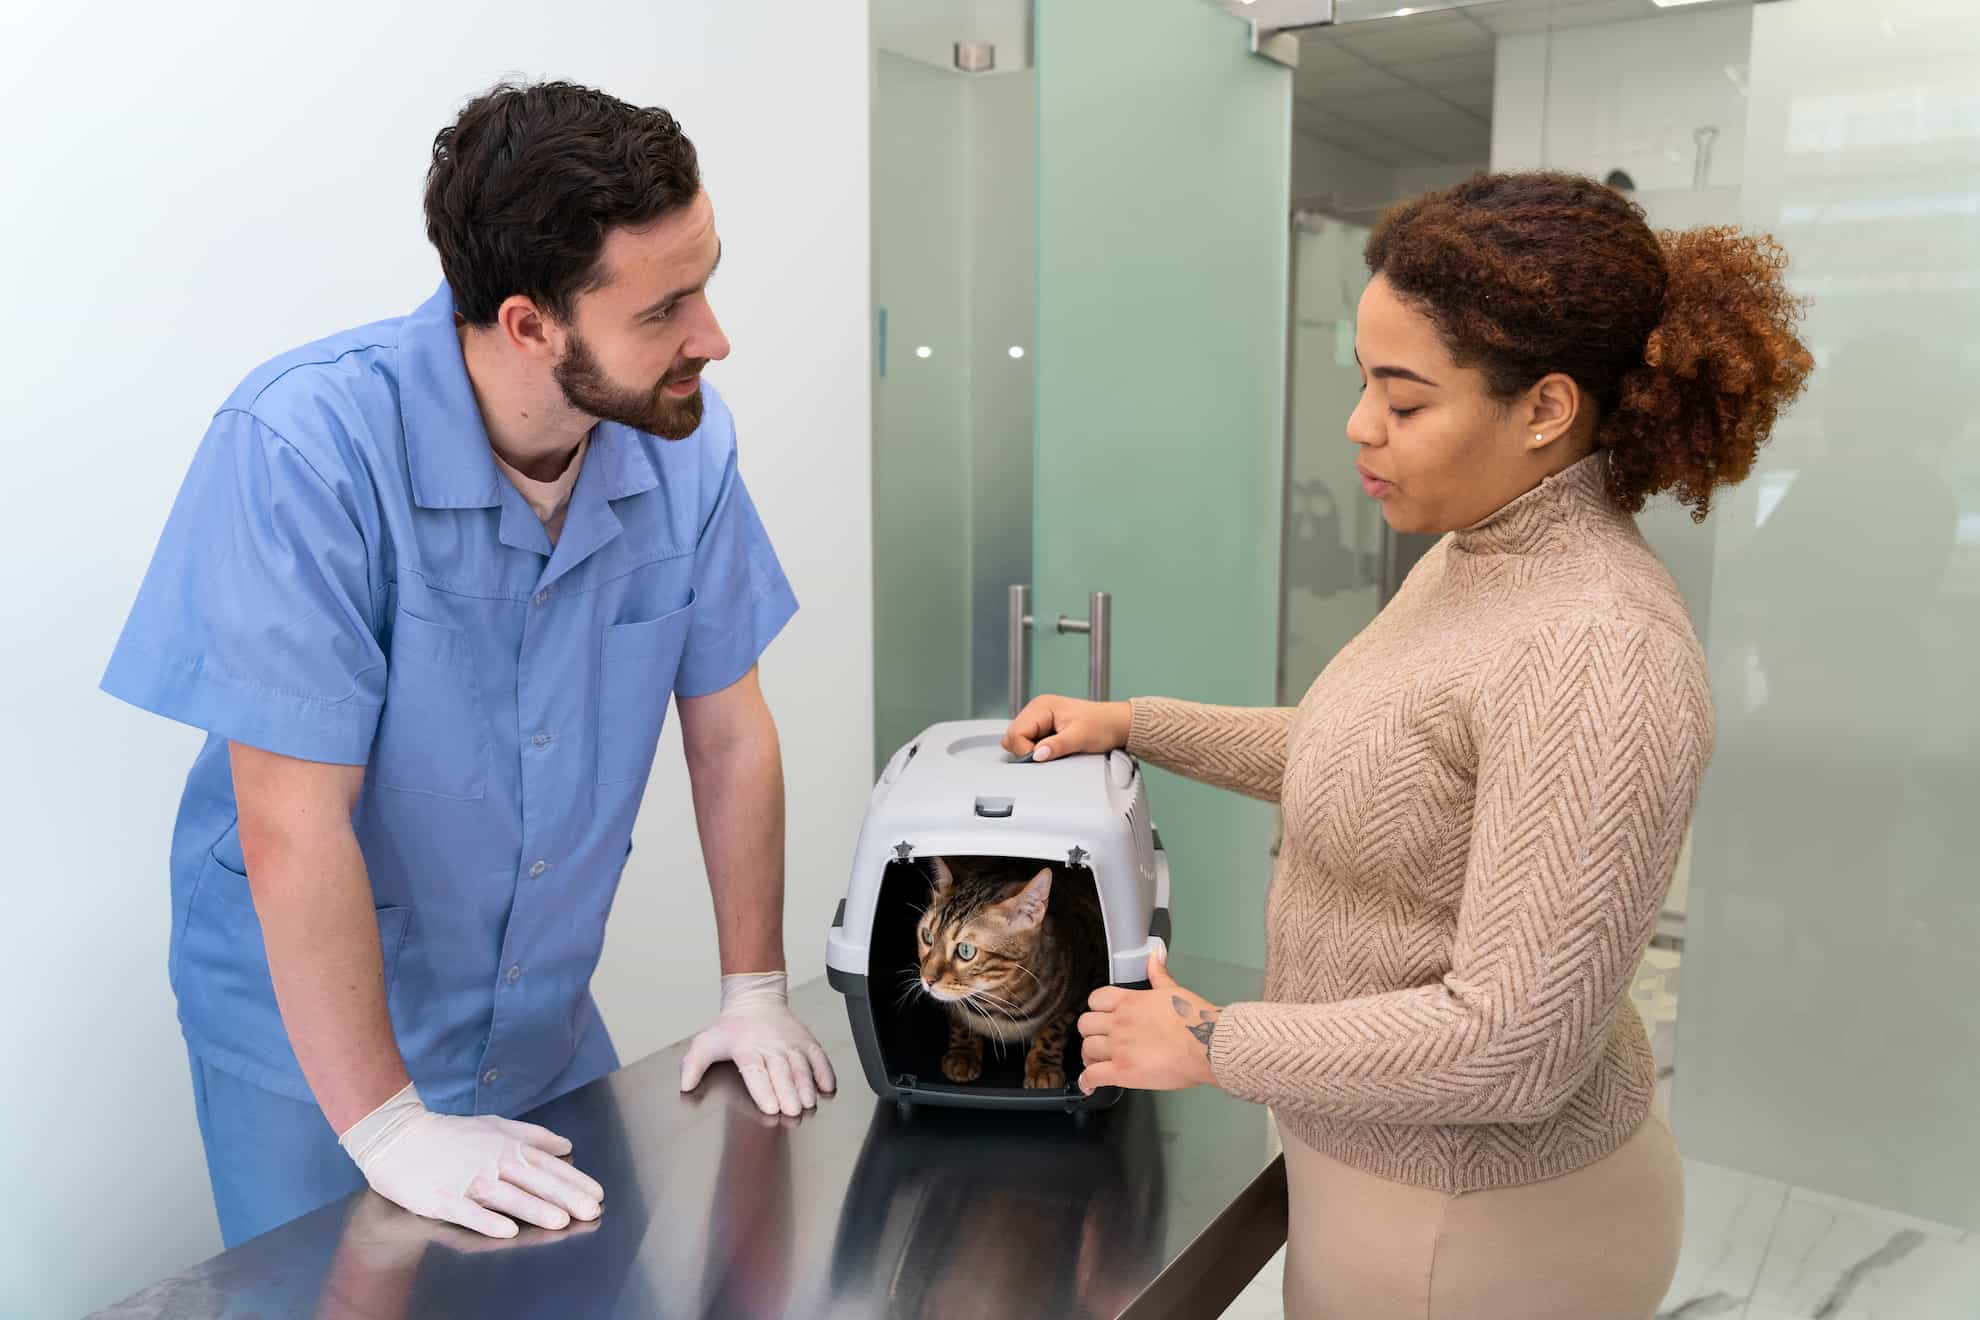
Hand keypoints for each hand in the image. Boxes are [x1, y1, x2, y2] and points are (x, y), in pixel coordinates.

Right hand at [337, 1083, 603, 1238]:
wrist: (397, 1137)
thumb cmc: (449, 1134)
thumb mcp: (495, 1125)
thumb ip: (533, 1135)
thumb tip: (566, 1146)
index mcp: (506, 1146)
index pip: (547, 1165)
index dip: (574, 1180)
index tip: (597, 1194)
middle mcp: (492, 1162)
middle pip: (534, 1181)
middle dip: (566, 1197)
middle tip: (590, 1211)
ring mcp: (467, 1180)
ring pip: (508, 1196)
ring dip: (535, 1209)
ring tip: (561, 1221)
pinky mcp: (443, 1198)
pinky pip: (469, 1212)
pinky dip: (488, 1220)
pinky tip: (507, 1231)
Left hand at [680, 972, 837, 1116]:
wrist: (756, 999)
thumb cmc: (732, 1027)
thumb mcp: (706, 1042)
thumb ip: (693, 1065)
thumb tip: (685, 1085)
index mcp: (746, 1048)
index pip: (756, 1072)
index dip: (764, 1090)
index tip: (771, 1106)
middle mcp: (770, 1045)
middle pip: (782, 1072)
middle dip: (789, 1093)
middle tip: (794, 1110)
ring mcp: (791, 1043)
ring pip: (802, 1066)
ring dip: (807, 1086)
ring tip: (809, 1102)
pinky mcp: (806, 1041)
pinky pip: (818, 1056)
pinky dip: (825, 1071)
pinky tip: (827, 1087)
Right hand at [1003, 694, 1132, 762]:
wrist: (1116, 724)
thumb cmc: (1102, 725)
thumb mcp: (1079, 738)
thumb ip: (1056, 746)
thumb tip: (1036, 755)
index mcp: (1041, 706)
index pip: (1016, 732)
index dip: (1025, 750)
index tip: (1042, 758)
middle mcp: (1036, 710)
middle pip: (1012, 736)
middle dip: (1025, 751)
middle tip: (1047, 755)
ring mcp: (1039, 718)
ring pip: (1018, 740)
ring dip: (1030, 750)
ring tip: (1052, 751)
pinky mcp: (1043, 727)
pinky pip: (1028, 742)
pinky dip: (1036, 750)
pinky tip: (1052, 750)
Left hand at [1077, 944, 1221, 1093]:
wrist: (1207, 1045)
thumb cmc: (1196, 1021)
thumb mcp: (1175, 990)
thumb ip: (1159, 973)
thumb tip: (1156, 955)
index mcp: (1130, 1001)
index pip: (1096, 999)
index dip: (1096, 1009)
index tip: (1101, 1017)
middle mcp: (1119, 1023)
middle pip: (1085, 1025)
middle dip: (1091, 1033)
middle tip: (1099, 1040)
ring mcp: (1118, 1047)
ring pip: (1086, 1049)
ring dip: (1089, 1057)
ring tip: (1096, 1063)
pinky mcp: (1122, 1072)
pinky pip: (1092, 1076)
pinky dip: (1087, 1082)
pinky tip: (1089, 1085)